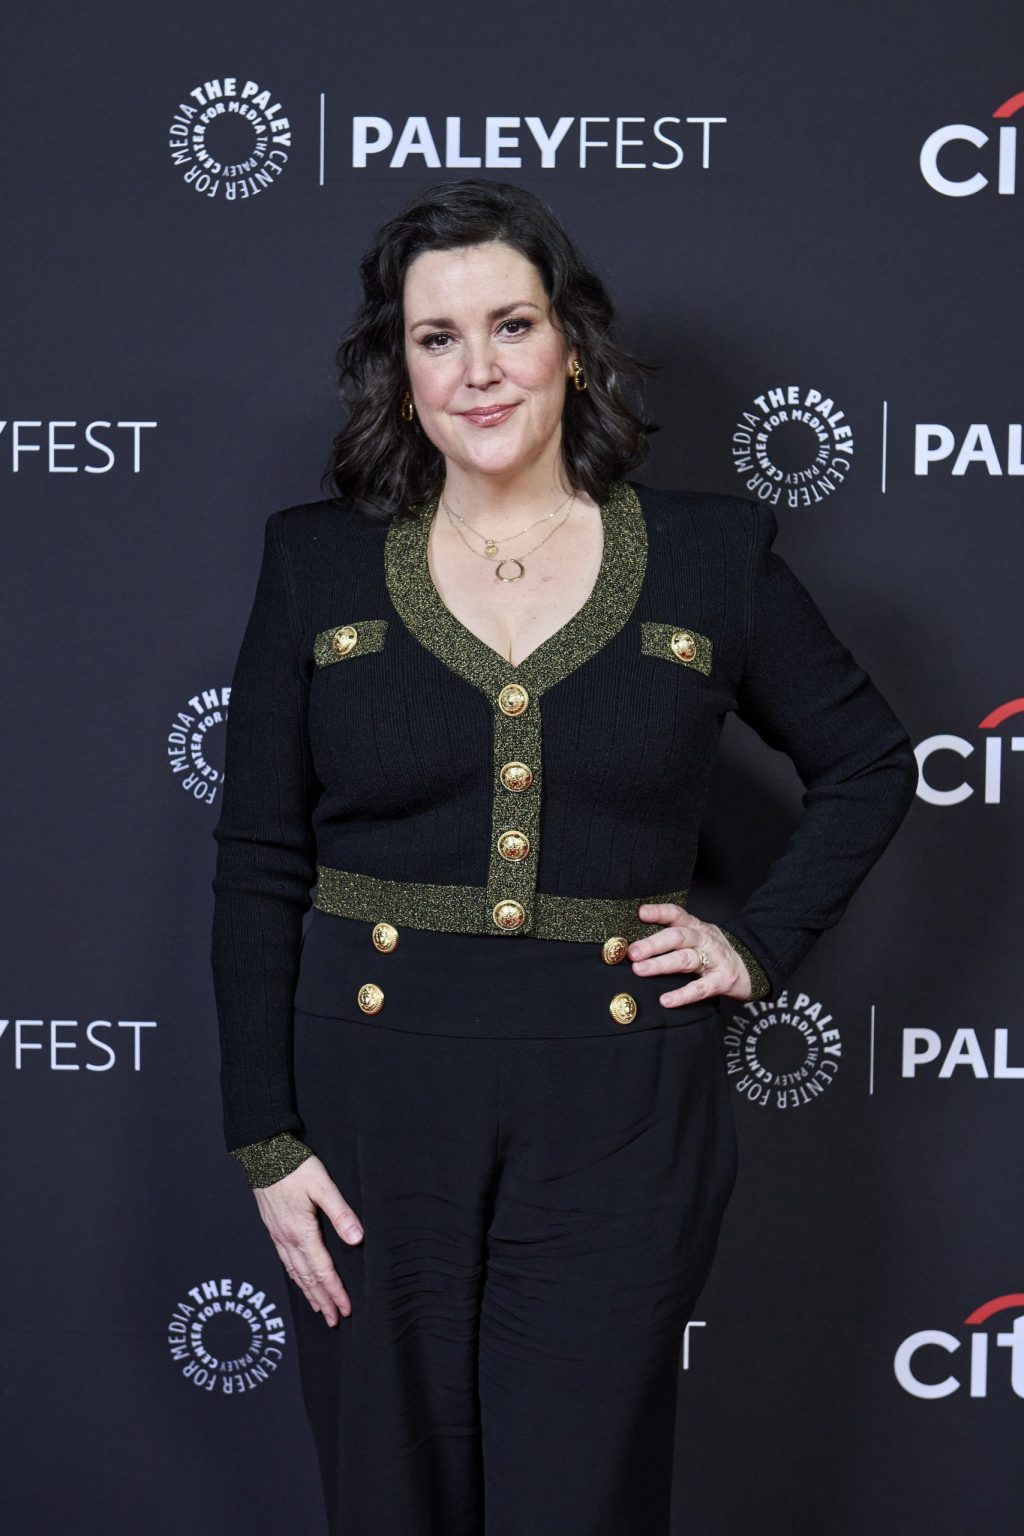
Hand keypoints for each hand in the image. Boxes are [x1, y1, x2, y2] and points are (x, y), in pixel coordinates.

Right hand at [253, 1155, 363, 1326]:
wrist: (262, 1154)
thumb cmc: (293, 1167)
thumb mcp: (322, 1185)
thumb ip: (340, 1212)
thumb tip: (357, 1238)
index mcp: (301, 1232)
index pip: (322, 1270)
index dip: (335, 1291)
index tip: (346, 1309)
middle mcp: (287, 1239)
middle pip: (307, 1278)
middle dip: (323, 1300)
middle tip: (335, 1320)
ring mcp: (278, 1235)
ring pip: (295, 1273)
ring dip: (308, 1293)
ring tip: (319, 1308)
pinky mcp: (273, 1228)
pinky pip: (285, 1262)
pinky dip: (295, 1277)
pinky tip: (299, 1280)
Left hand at [630, 903, 752, 1006]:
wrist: (750, 968)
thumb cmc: (713, 954)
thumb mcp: (696, 939)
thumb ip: (672, 938)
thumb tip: (633, 944)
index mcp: (696, 927)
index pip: (677, 914)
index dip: (659, 912)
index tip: (640, 913)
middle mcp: (705, 939)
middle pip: (678, 936)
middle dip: (653, 943)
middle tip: (632, 952)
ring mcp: (716, 959)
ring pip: (686, 959)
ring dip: (661, 964)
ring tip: (640, 970)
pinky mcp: (723, 981)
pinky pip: (701, 987)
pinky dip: (683, 994)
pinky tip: (666, 1000)